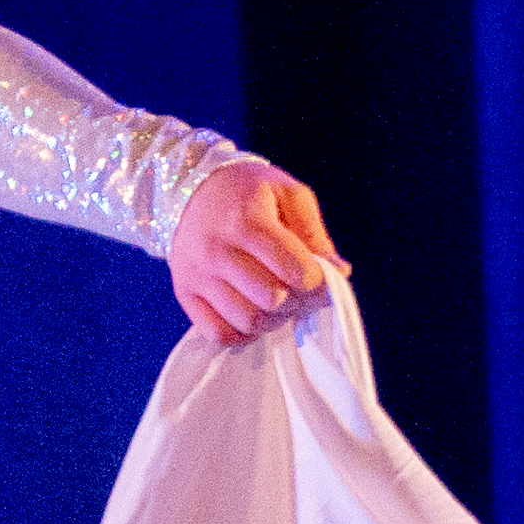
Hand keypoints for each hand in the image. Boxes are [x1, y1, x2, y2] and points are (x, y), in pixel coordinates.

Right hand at [172, 153, 343, 343]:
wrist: (190, 189)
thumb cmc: (247, 192)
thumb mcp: (288, 193)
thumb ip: (315, 234)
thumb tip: (338, 272)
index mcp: (246, 220)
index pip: (293, 269)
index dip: (316, 280)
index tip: (316, 273)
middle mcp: (217, 250)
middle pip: (272, 300)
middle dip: (296, 301)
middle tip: (297, 288)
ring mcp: (196, 274)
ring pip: (248, 322)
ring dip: (272, 319)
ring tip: (275, 300)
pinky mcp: (185, 292)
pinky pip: (219, 334)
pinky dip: (243, 334)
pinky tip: (252, 313)